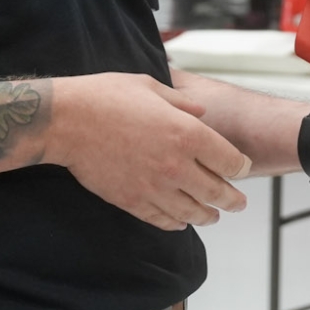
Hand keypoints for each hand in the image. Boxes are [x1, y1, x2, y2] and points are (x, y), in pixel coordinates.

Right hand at [51, 73, 252, 230]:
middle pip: (217, 192)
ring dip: (207, 216)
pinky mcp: (131, 201)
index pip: (230, 160)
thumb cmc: (107, 96)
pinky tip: (181, 222)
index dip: (241, 167)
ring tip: (213, 217)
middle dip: (233, 200)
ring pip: (192, 211)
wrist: (67, 121)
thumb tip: (202, 112)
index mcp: (188, 133)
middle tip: (239, 204)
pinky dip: (175, 223)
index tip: (243, 169)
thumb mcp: (152, 87)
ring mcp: (154, 187)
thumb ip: (182, 103)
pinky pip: (162, 219)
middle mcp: (177, 165)